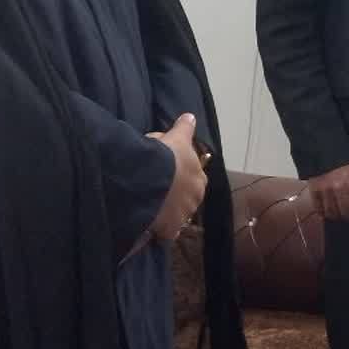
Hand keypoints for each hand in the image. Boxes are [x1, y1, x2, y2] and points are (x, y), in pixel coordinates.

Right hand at [147, 113, 208, 241]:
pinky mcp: (169, 230)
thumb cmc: (165, 157)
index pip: (192, 178)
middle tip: (153, 185)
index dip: (177, 174)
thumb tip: (190, 116)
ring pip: (175, 214)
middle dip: (173, 193)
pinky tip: (148, 225)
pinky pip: (164, 232)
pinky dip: (158, 229)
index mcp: (200, 179)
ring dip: (165, 210)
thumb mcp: (175, 139)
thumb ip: (184, 129)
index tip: (163, 170)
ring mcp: (183, 216)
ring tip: (147, 204)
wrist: (150, 179)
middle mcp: (196, 199)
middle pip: (184, 197)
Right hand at [308, 160, 348, 222]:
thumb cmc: (345, 156)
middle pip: (346, 212)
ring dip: (337, 217)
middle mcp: (340, 188)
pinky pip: (318, 207)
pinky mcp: (314, 189)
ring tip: (341, 217)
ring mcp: (326, 190)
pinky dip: (322, 213)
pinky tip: (326, 215)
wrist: (323, 146)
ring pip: (332, 212)